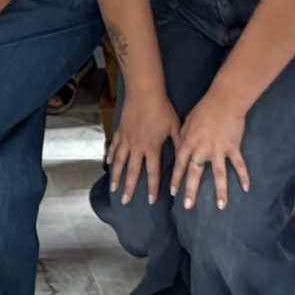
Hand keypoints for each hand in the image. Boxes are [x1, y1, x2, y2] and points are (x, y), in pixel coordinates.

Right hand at [107, 90, 181, 204]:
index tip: (150, 201)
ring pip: (120, 162)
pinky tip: (109, 164)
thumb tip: (185, 158)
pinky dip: (111, 156)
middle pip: (132, 172)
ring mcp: (126, 140)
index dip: (152, 187)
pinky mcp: (120, 131)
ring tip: (114, 188)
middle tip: (125, 201)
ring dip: (117, 176)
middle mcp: (137, 147)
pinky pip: (114, 147)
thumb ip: (178, 144)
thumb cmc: (162, 109)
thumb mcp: (175, 127)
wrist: (144, 92)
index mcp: (152, 147)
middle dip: (129, 188)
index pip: (152, 172)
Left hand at [175, 93, 251, 210]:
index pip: (180, 165)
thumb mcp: (186, 122)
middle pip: (195, 174)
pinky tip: (247, 188)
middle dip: (191, 191)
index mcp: (189, 143)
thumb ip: (183, 138)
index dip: (175, 179)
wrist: (224, 101)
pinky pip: (239, 165)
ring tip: (221, 206)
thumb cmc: (203, 109)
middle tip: (188, 206)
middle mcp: (202, 150)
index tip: (172, 193)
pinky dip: (244, 176)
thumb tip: (179, 150)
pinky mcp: (233, 148)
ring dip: (220, 191)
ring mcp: (218, 150)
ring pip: (219, 175)